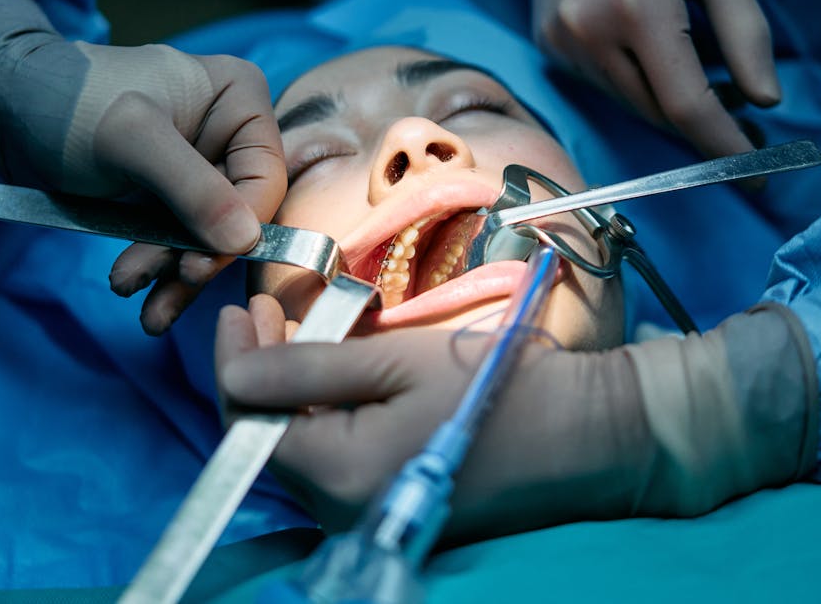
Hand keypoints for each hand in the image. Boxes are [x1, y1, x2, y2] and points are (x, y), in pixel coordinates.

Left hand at [0, 0, 286, 332]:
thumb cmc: (69, 102)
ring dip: (172, 270)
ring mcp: (201, 163)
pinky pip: (177, 237)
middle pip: (237, 211)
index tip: (197, 266)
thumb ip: (192, 188)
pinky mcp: (171, 192)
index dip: (239, 228)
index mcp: (239, 98)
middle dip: (197, 255)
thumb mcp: (131, 139)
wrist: (2, 105)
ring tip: (129, 292)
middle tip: (162, 289)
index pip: (264, 177)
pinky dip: (157, 267)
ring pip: (207, 232)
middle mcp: (230, 130)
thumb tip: (247, 240)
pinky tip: (133, 289)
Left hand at [214, 295, 648, 540]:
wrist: (588, 435)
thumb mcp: (396, 360)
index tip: (241, 307)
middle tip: (273, 311)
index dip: (235, 361)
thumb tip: (232, 369)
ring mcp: (368, 513)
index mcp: (339, 475)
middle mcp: (342, 511)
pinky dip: (329, 412)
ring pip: (302, 447)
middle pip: (271, 438)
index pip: (248, 420)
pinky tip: (344, 370)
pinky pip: (337, 458)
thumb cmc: (497, 387)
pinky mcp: (392, 505)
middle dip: (263, 372)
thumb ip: (306, 368)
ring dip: (295, 390)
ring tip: (307, 330)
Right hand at [468, 0, 779, 158]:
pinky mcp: (546, 39)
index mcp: (639, 7)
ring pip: (628, 102)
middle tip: (747, 119)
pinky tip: (659, 56)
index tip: (758, 170)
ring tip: (709, 79)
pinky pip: (602, 83)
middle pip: (655, 112)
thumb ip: (746, 34)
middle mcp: (590, 32)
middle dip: (704, 126)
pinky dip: (638, 84)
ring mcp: (560, 39)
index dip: (725, 144)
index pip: (686, 105)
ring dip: (670, 105)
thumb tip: (767, 103)